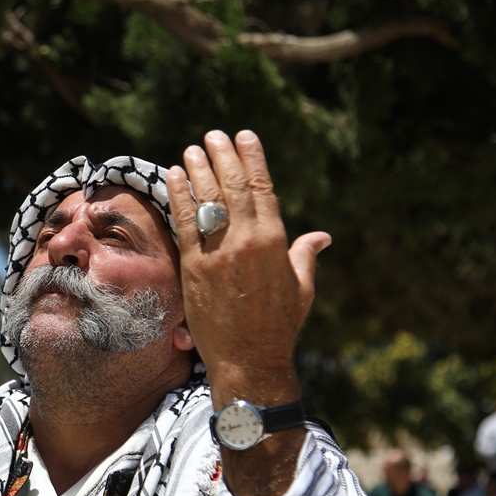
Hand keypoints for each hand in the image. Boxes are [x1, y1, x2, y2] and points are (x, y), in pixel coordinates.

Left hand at [166, 130, 330, 405]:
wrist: (249, 359)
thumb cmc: (278, 326)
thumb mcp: (301, 288)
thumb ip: (306, 256)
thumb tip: (322, 236)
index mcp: (276, 241)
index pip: (263, 187)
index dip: (253, 158)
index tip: (245, 137)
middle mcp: (247, 241)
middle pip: (233, 186)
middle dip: (222, 156)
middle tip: (213, 135)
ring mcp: (219, 253)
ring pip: (207, 200)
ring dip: (198, 170)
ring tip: (192, 150)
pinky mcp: (194, 267)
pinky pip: (184, 224)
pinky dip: (178, 197)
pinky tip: (173, 177)